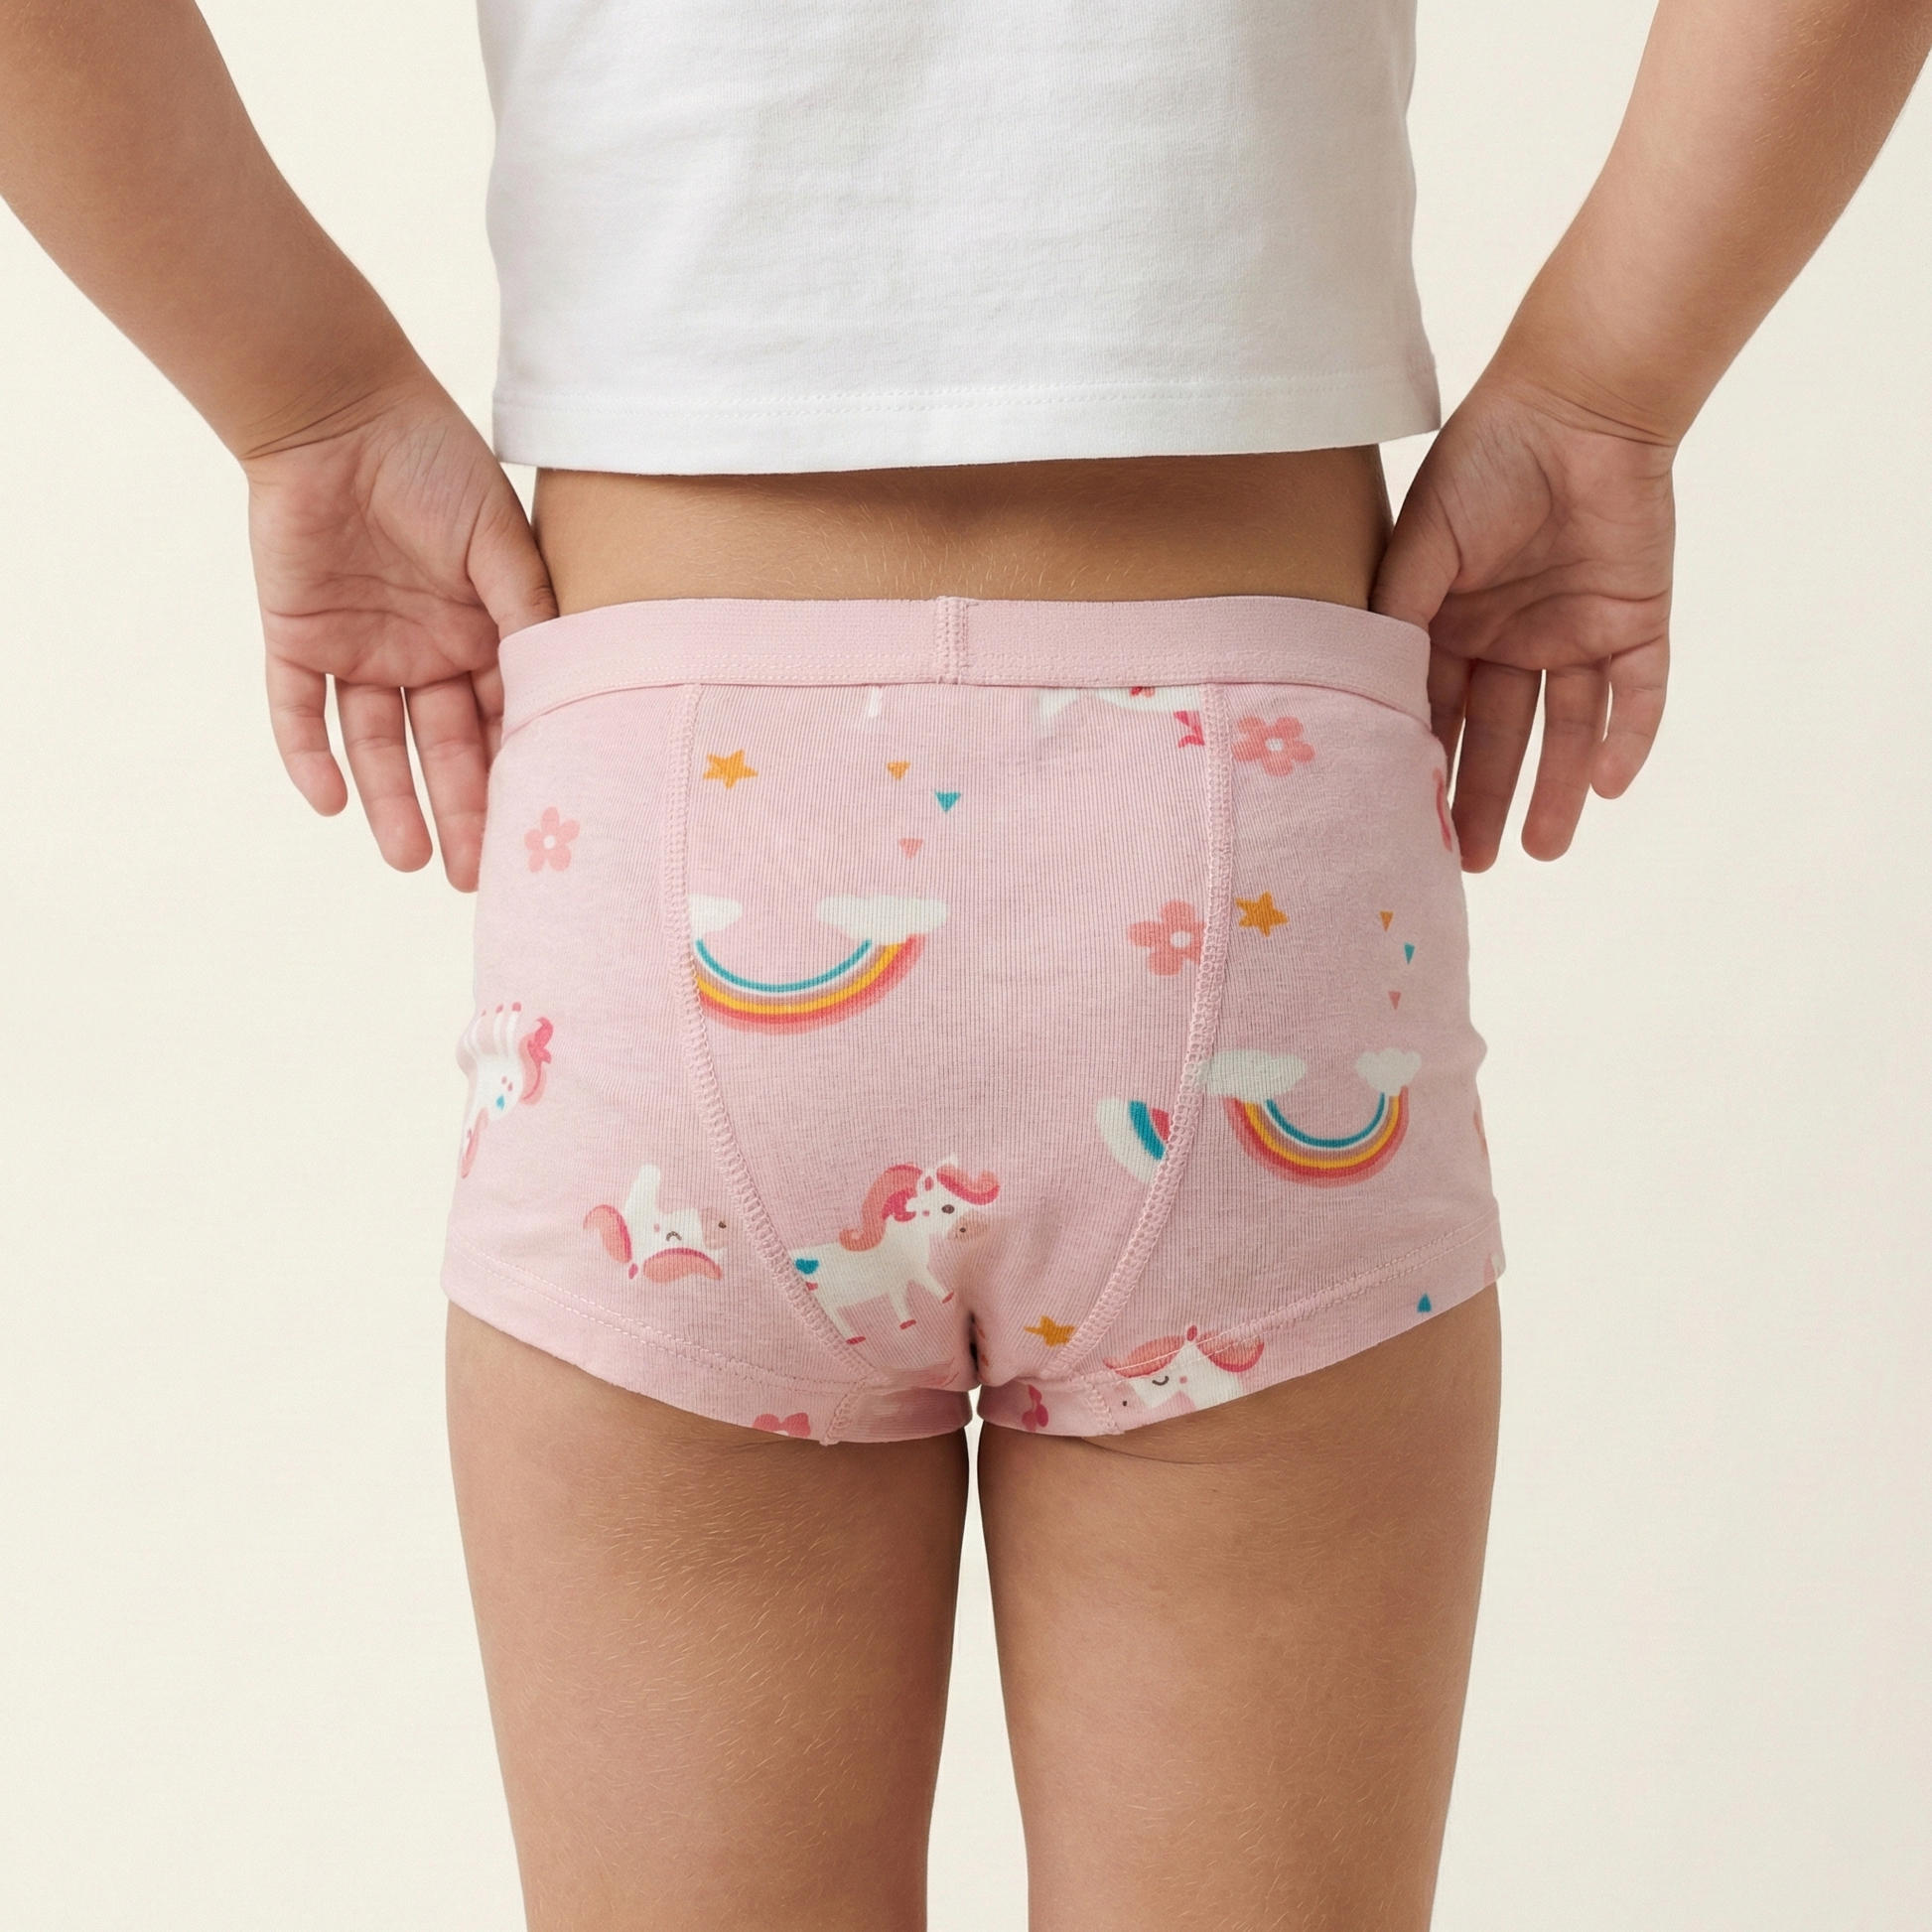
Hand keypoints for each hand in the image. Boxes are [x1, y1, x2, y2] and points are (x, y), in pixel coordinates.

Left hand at [242, 380, 556, 889]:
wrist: (337, 410)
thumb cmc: (435, 464)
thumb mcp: (502, 542)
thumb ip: (528, 614)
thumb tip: (564, 691)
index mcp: (481, 633)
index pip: (503, 720)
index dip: (516, 775)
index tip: (536, 831)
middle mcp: (426, 652)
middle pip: (444, 748)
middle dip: (459, 811)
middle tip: (471, 875)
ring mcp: (360, 649)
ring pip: (376, 744)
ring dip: (391, 801)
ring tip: (409, 861)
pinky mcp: (297, 636)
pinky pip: (298, 709)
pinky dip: (308, 756)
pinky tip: (329, 803)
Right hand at [1372, 375, 1674, 869]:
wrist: (1578, 406)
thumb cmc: (1483, 465)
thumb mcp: (1418, 547)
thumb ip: (1394, 618)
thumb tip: (1364, 702)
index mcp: (1451, 625)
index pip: (1435, 713)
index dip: (1424, 767)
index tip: (1407, 825)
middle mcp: (1509, 640)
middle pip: (1498, 737)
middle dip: (1483, 799)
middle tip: (1469, 864)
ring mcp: (1574, 634)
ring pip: (1568, 731)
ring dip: (1558, 791)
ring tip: (1543, 852)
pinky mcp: (1634, 623)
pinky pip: (1637, 694)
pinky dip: (1629, 739)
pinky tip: (1611, 787)